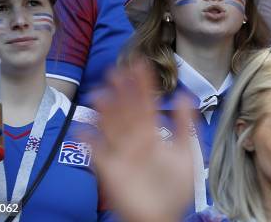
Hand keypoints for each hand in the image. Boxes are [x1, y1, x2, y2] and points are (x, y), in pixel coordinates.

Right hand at [88, 60, 194, 221]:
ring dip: (104, 110)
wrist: (163, 218)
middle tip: (115, 71)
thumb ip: (185, 125)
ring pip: (110, 126)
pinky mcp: (108, 169)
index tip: (139, 64)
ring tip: (100, 93)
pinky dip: (88, 139)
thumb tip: (184, 95)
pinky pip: (96, 151)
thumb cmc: (175, 189)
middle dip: (120, 91)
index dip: (142, 84)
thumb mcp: (187, 153)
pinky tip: (83, 126)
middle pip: (124, 111)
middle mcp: (134, 140)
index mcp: (152, 134)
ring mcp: (120, 153)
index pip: (145, 103)